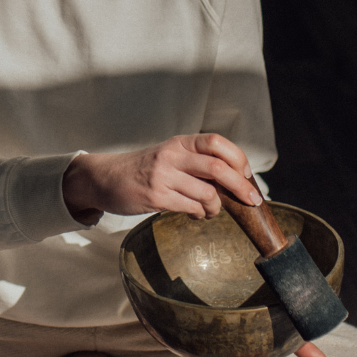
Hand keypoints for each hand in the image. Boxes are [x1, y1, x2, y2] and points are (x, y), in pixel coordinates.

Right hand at [63, 133, 261, 220]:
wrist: (105, 178)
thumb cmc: (142, 169)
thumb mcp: (169, 156)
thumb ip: (195, 162)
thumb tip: (233, 180)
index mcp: (178, 143)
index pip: (216, 142)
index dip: (237, 158)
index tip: (246, 174)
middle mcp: (171, 155)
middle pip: (218, 168)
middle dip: (240, 187)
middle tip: (251, 200)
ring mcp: (163, 176)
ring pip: (207, 193)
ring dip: (216, 207)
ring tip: (211, 210)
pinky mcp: (156, 197)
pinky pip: (191, 208)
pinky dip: (201, 214)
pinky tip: (196, 214)